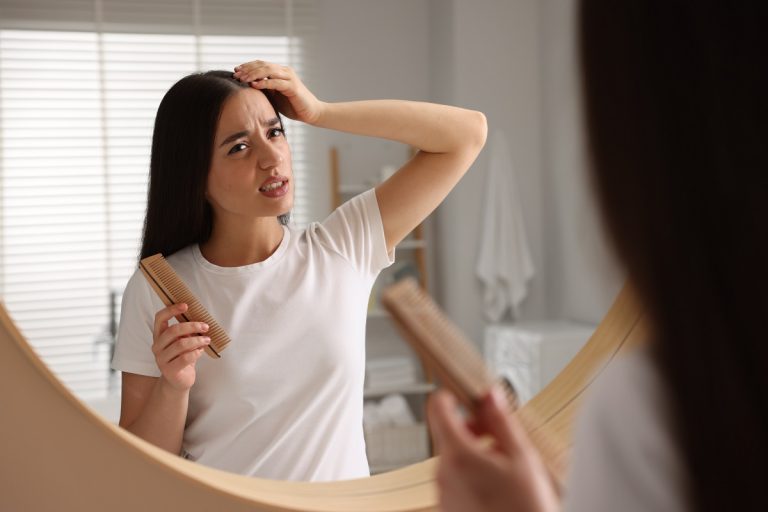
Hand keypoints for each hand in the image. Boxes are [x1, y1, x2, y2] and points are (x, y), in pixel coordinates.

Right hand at [151, 303, 209, 390]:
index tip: (186, 305)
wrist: (178, 381)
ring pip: (181, 344)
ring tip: (207, 340)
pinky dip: (196, 352)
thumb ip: (186, 332)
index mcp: (159, 336)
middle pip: (173, 330)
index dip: (171, 310)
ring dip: (197, 340)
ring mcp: (161, 359)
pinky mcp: (169, 371)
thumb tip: (199, 320)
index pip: (159, 318)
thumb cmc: (182, 358)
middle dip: (192, 326)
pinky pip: (185, 358)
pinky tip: (201, 352)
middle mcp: (157, 346)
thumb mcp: (183, 342)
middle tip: (206, 326)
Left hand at [233, 60, 323, 123]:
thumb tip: (248, 86)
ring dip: (253, 74)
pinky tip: (254, 85)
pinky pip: (276, 82)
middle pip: (263, 65)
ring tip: (242, 79)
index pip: (261, 64)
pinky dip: (264, 82)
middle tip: (235, 75)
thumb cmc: (293, 106)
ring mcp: (289, 78)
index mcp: (280, 72)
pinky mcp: (293, 87)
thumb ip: (264, 89)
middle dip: (247, 69)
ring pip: (268, 70)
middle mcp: (284, 71)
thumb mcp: (274, 96)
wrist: (311, 113)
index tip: (235, 71)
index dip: (247, 66)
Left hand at [427, 387, 559, 511]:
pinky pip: (455, 482)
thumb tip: (490, 395)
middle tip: (501, 438)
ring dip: (476, 455)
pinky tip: (499, 488)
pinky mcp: (448, 510)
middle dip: (474, 430)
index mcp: (458, 456)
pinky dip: (473, 477)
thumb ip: (502, 420)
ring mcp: (443, 495)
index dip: (452, 395)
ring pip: (453, 459)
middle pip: (448, 434)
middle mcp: (443, 475)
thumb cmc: (526, 510)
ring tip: (506, 469)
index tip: (467, 395)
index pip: (438, 407)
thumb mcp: (523, 457)